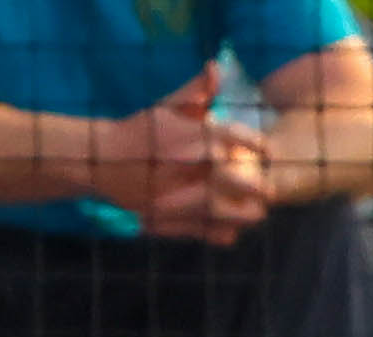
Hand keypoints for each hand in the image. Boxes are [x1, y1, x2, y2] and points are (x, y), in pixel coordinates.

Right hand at [93, 65, 272, 244]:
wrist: (103, 160)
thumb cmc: (142, 131)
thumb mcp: (166, 107)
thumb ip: (195, 91)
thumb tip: (216, 68)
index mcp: (192, 136)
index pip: (236, 138)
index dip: (258, 146)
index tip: (268, 152)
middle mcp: (190, 166)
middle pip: (239, 180)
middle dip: (259, 186)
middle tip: (269, 189)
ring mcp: (181, 196)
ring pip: (229, 211)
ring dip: (247, 213)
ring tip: (255, 212)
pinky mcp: (173, 220)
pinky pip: (209, 231)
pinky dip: (225, 232)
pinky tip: (231, 227)